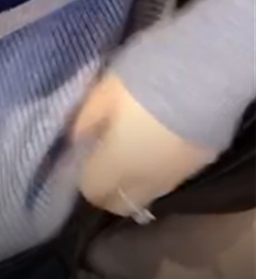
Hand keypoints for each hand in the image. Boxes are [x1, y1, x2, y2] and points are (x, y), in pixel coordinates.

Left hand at [72, 73, 217, 216]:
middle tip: (100, 160)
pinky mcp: (201, 164)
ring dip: (134, 181)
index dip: (83, 177)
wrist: (203, 75)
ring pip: (148, 193)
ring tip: (128, 150)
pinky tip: (154, 145)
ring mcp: (177, 175)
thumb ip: (86, 119)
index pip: (93, 190)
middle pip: (121, 203)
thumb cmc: (142, 81)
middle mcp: (147, 179)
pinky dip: (157, 170)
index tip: (80, 157)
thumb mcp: (103, 91)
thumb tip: (76, 138)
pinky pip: (170, 178)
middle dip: (107, 189)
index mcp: (118, 163)